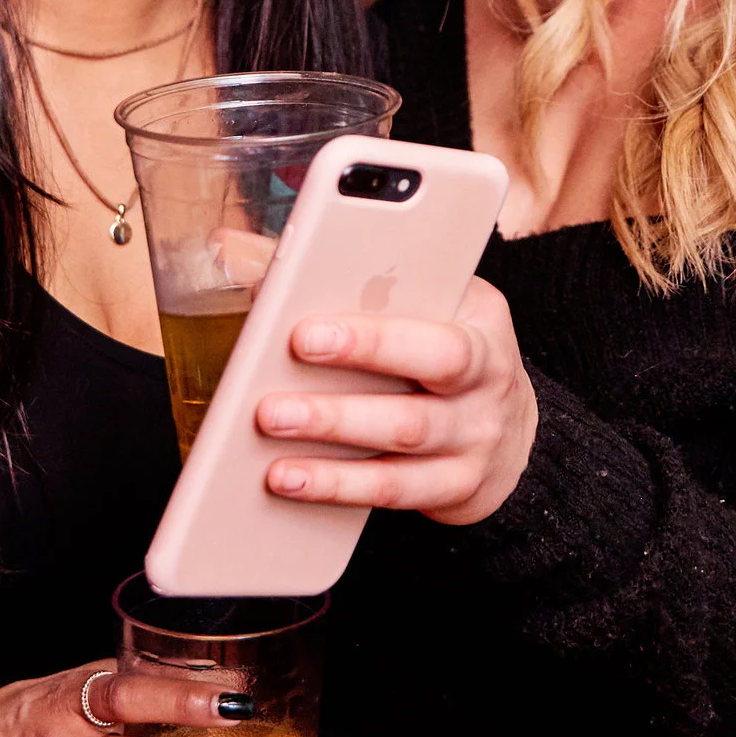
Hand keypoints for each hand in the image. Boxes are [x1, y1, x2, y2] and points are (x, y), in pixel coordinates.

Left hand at [254, 276, 535, 524]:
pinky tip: (290, 479)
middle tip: (270, 401)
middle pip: (425, 374)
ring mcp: (475, 436)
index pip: (427, 319)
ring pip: (404, 435)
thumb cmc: (440, 348)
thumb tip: (230, 248)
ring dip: (331, 436)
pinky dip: (338, 484)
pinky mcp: (457, 486)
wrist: (506, 433)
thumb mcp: (417, 303)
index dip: (367, 332)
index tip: (301, 334)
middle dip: (349, 378)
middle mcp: (487, 377)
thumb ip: (330, 273)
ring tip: (271, 431)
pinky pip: (394, 488)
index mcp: (477, 319)